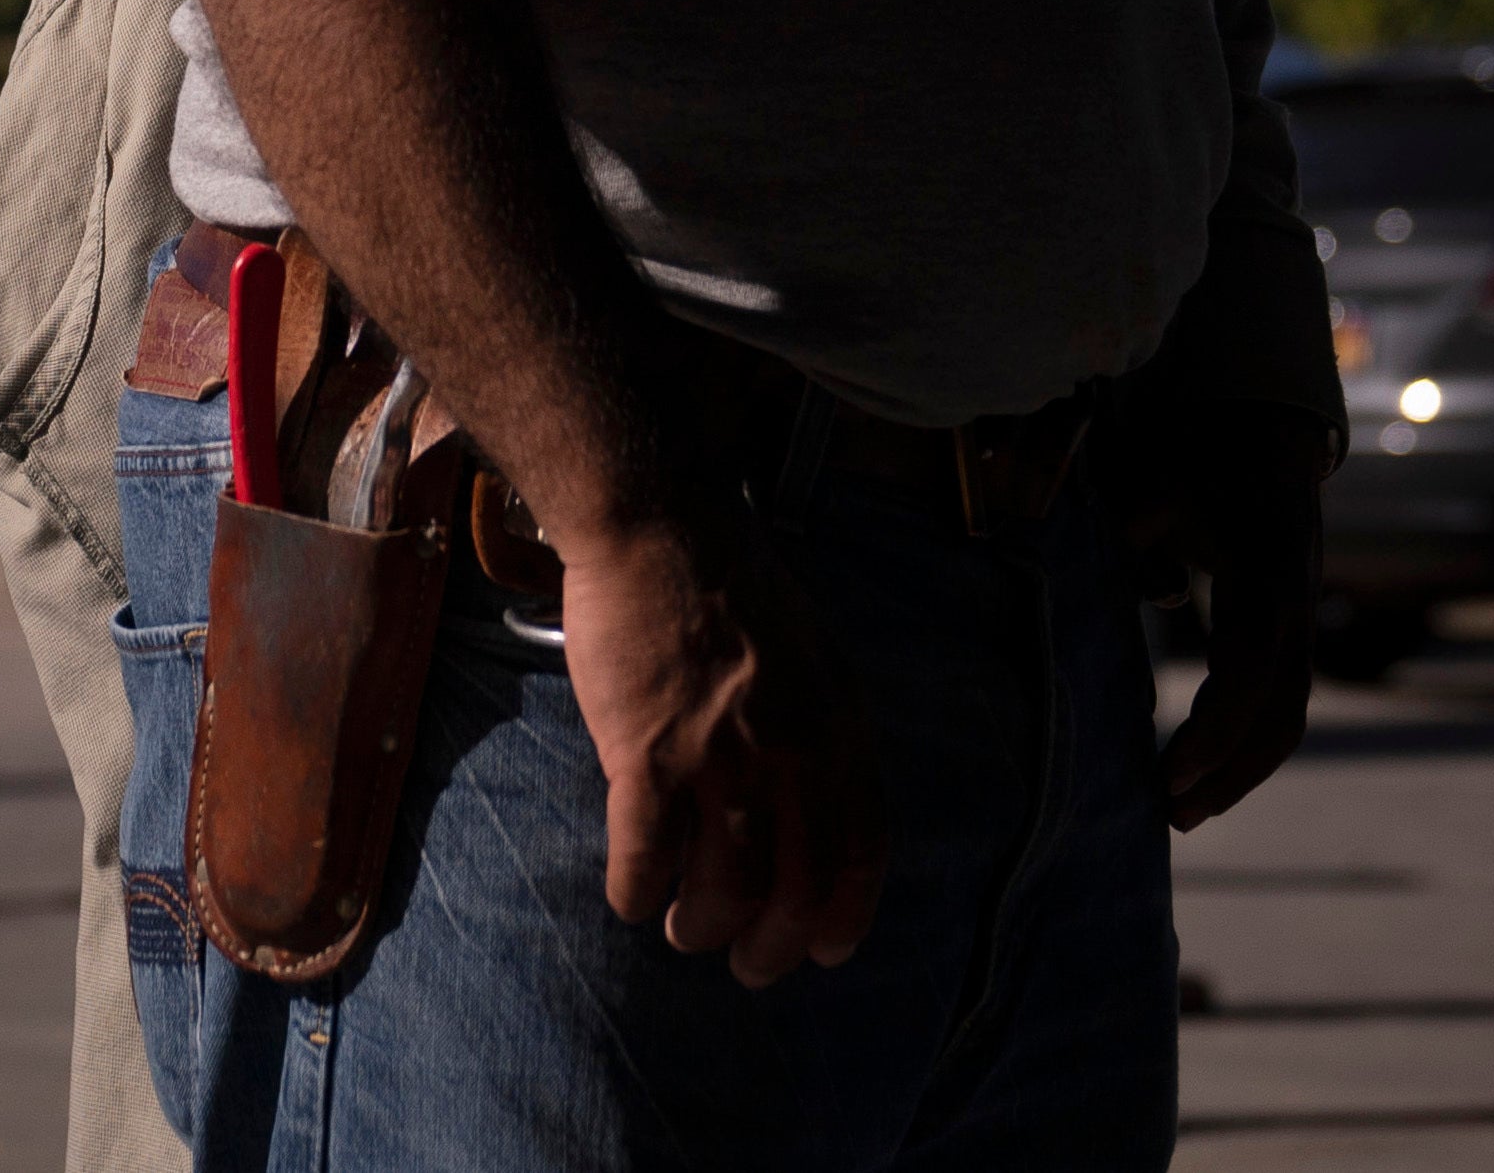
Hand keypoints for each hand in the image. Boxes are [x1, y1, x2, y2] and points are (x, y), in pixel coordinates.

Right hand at [552, 506, 886, 986]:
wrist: (661, 529)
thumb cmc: (731, 587)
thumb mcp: (814, 658)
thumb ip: (820, 732)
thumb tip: (813, 807)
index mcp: (839, 728)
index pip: (861, 850)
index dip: (846, 914)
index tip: (827, 949)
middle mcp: (792, 755)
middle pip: (797, 891)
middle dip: (773, 948)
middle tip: (748, 964)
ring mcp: (720, 760)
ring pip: (722, 892)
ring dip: (703, 928)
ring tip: (685, 929)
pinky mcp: (646, 757)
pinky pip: (645, 860)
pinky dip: (638, 893)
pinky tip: (632, 895)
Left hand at [1150, 413, 1325, 830]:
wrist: (1267, 440)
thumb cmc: (1203, 465)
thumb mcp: (1157, 491)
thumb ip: (1130, 544)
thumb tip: (1133, 607)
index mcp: (1268, 584)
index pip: (1250, 680)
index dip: (1214, 735)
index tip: (1167, 773)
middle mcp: (1296, 616)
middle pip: (1277, 719)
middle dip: (1226, 774)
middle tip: (1167, 815)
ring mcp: (1301, 631)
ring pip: (1286, 722)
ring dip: (1241, 773)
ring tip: (1184, 812)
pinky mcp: (1292, 640)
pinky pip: (1282, 708)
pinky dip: (1249, 748)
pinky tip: (1205, 774)